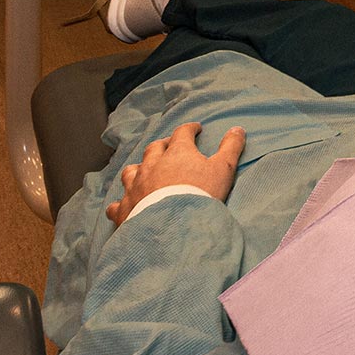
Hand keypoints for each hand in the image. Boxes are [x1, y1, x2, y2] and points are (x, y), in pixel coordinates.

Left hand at [106, 122, 244, 225]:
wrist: (173, 225)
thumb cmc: (200, 194)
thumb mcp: (223, 168)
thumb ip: (231, 147)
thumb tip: (237, 129)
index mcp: (176, 153)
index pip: (182, 133)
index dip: (190, 129)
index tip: (195, 129)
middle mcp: (152, 165)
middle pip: (154, 148)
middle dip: (162, 145)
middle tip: (168, 146)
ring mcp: (135, 186)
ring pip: (131, 170)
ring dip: (138, 168)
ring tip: (143, 171)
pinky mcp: (124, 207)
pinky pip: (116, 203)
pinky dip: (121, 202)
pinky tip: (123, 204)